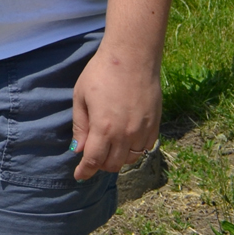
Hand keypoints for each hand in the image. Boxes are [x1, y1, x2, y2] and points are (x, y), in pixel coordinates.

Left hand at [71, 41, 161, 179]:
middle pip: (113, 164)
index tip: (79, 176)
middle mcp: (125, 135)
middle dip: (99, 165)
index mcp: (104, 128)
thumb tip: (78, 150)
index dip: (85, 171)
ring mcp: (143, 131)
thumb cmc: (100, 73)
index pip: (93, 160)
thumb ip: (80, 126)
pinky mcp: (155, 125)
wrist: (132, 57)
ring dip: (117, 159)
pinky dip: (133, 151)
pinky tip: (124, 141)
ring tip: (106, 149)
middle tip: (90, 157)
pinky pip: (144, 148)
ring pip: (130, 159)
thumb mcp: (81, 97)